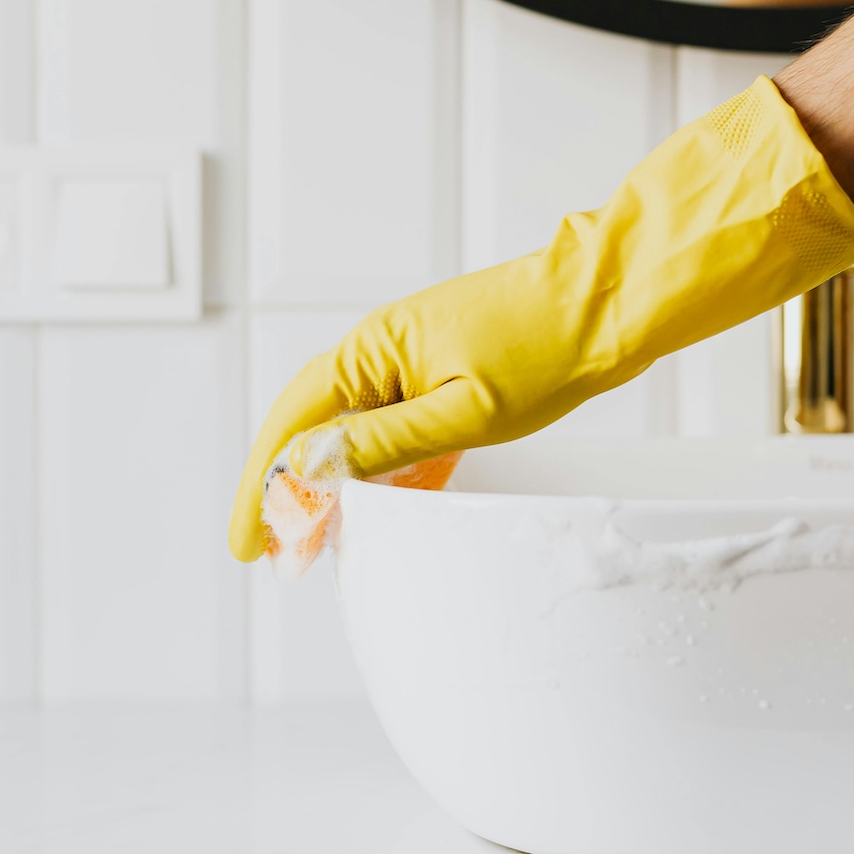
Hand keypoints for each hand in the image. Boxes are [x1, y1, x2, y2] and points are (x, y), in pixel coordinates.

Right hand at [229, 76, 853, 562]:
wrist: (607, 301)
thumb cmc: (545, 346)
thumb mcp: (463, 409)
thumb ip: (384, 442)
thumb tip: (310, 466)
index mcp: (371, 352)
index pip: (292, 425)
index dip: (263, 487)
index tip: (247, 540)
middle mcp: (376, 353)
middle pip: (307, 430)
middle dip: (281, 494)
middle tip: (267, 551)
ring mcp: (406, 363)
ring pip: (345, 434)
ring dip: (324, 487)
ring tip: (310, 543)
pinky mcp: (437, 377)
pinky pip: (388, 431)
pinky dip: (372, 473)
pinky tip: (372, 509)